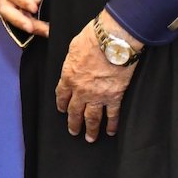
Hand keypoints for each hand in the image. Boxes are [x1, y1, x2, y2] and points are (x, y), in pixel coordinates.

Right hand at [0, 0, 47, 37]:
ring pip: (12, 19)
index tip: (34, 8)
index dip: (22, 1)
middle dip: (19, 20)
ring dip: (27, 26)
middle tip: (31, 27)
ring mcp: (5, 3)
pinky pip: (18, 21)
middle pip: (6, 10)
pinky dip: (30, 27)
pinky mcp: (12, 12)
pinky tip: (41, 30)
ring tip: (44, 31)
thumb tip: (34, 2)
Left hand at [54, 13, 138, 141]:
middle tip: (73, 131)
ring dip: (90, 129)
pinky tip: (111, 132)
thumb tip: (73, 61)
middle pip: (75, 111)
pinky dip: (112, 124)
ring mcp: (98, 96)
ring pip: (92, 118)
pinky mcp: (114, 96)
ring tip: (89, 138)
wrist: (112, 41)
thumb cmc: (92, 39)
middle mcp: (81, 90)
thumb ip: (72, 59)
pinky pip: (112, 114)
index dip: (62, 104)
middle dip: (73, 123)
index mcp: (68, 77)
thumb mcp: (73, 46)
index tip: (63, 110)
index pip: (62, 95)